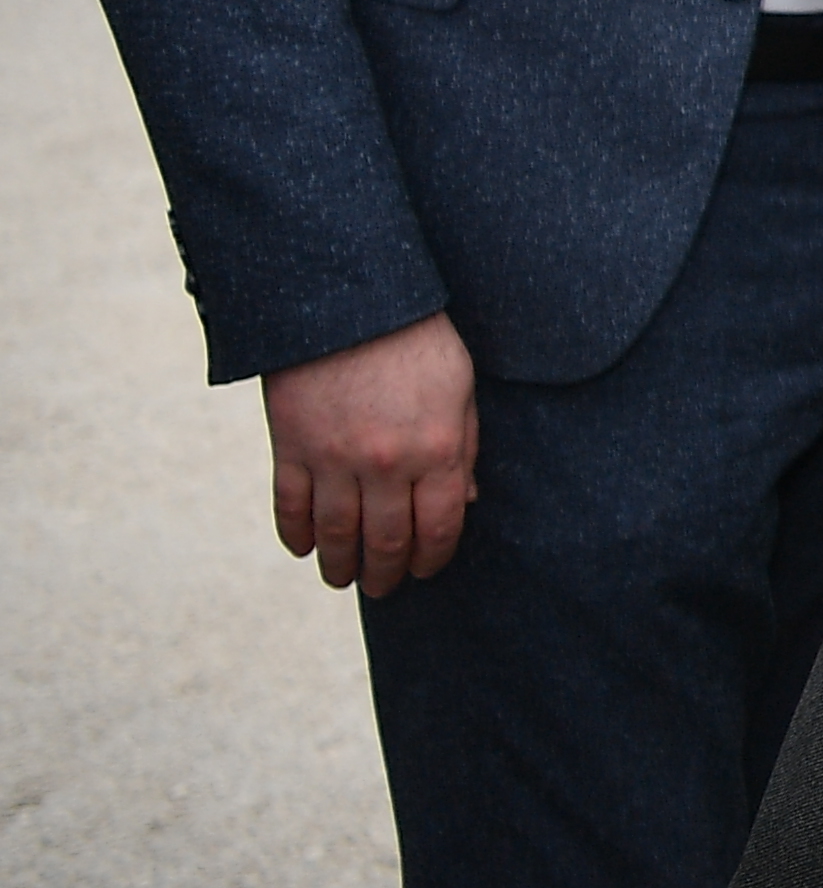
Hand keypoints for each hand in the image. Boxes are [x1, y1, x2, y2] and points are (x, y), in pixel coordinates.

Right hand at [267, 314, 479, 592]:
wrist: (348, 300)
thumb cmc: (417, 340)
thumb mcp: (460, 388)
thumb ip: (464, 446)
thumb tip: (467, 500)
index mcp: (438, 449)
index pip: (439, 526)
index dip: (433, 557)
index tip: (426, 571)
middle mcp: (388, 463)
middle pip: (387, 540)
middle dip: (387, 573)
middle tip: (384, 587)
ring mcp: (335, 458)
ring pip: (337, 534)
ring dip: (339, 565)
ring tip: (343, 579)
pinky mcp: (291, 446)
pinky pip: (291, 507)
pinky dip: (296, 535)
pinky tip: (303, 549)